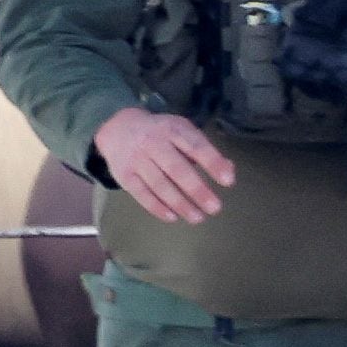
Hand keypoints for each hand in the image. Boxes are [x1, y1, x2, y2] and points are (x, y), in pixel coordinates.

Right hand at [92, 108, 234, 222]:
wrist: (118, 128)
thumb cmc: (161, 133)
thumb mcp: (183, 132)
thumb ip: (204, 150)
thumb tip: (228, 170)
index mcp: (174, 129)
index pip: (196, 147)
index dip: (213, 163)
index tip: (228, 181)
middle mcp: (154, 143)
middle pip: (177, 169)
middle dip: (197, 190)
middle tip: (215, 208)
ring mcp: (136, 159)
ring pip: (159, 185)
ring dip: (180, 204)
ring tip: (198, 218)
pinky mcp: (123, 175)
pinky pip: (141, 194)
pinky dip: (157, 207)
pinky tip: (173, 217)